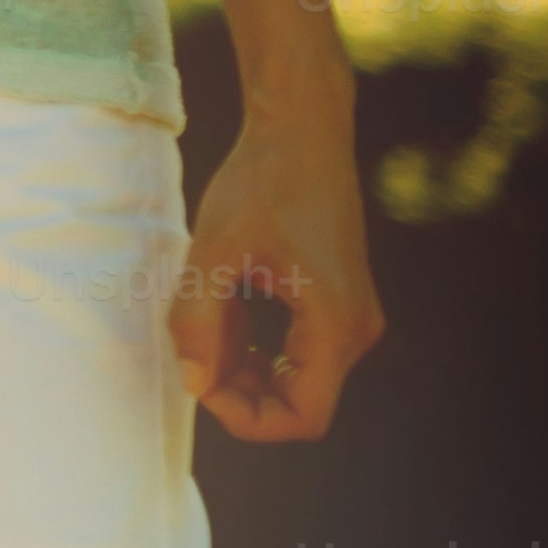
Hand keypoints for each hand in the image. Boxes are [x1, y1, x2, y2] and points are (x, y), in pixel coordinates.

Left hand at [170, 106, 384, 443]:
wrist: (301, 130)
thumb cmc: (261, 180)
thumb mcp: (215, 249)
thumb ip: (199, 319)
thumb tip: (193, 382)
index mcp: (335, 324)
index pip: (304, 417)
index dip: (248, 417)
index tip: (201, 383)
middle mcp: (355, 330)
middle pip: (299, 402)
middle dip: (240, 390)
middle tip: (192, 350)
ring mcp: (350, 317)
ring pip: (296, 378)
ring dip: (244, 366)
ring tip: (202, 323)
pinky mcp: (337, 303)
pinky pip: (296, 349)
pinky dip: (255, 344)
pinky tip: (220, 311)